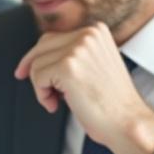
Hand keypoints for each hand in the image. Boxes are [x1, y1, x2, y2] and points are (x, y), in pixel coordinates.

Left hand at [14, 21, 153, 153]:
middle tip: (30, 85)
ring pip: (37, 64)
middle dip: (31, 67)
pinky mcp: (67, 66)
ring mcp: (78, 49)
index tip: (25, 71)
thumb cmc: (110, 102)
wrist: (127, 122)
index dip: (38, 57)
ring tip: (57, 101)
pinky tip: (56, 105)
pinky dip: (42, 95)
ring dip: (41, 87)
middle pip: (41, 46)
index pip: (53, 38)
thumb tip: (36, 56)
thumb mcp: (93, 66)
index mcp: (96, 31)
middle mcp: (87, 34)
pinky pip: (38, 77)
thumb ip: (72, 55)